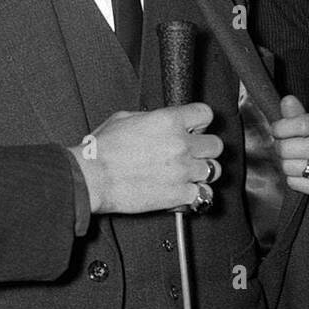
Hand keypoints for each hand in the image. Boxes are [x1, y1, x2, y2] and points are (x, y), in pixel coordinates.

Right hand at [74, 104, 222, 214]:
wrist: (92, 178)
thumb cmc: (101, 150)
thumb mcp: (124, 118)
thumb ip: (150, 118)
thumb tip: (160, 120)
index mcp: (168, 120)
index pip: (205, 113)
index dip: (200, 121)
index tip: (194, 127)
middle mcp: (181, 144)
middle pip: (216, 144)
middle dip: (206, 148)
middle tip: (193, 152)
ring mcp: (183, 170)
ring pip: (215, 170)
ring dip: (203, 172)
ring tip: (189, 174)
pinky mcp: (180, 194)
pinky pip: (204, 195)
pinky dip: (196, 195)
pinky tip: (184, 192)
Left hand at [273, 97, 308, 198]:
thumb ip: (300, 114)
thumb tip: (286, 100)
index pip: (300, 125)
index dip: (281, 127)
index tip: (276, 129)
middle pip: (288, 148)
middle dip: (280, 145)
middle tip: (285, 144)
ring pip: (287, 166)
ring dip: (285, 162)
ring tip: (295, 157)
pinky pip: (293, 183)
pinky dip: (292, 177)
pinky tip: (302, 170)